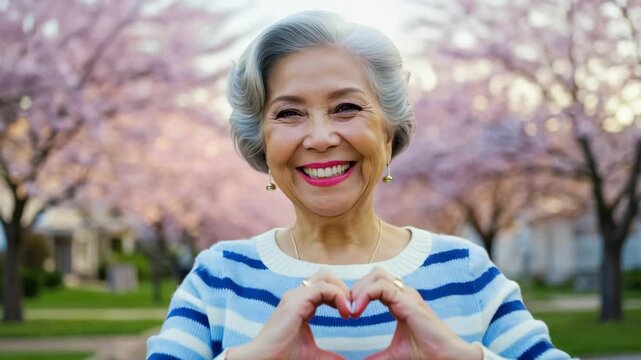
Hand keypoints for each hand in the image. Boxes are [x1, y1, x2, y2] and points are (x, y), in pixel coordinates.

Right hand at [227, 270, 349, 359]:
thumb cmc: (283, 357)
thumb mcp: (313, 354)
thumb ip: (329, 356)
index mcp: (301, 304)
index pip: (325, 287)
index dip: (341, 296)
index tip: (349, 315)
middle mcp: (297, 296)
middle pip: (326, 276)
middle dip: (342, 288)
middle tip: (351, 309)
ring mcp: (295, 296)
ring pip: (325, 277)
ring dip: (341, 290)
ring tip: (348, 310)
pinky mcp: (295, 301)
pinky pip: (323, 288)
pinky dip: (338, 296)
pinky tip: (344, 312)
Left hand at [351, 267, 482, 359]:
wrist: (447, 359)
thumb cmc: (427, 354)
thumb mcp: (394, 355)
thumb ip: (377, 357)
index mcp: (399, 301)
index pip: (375, 284)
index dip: (359, 294)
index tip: (348, 314)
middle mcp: (404, 294)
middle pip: (374, 274)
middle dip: (357, 287)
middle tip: (348, 309)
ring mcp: (407, 295)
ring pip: (378, 274)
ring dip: (360, 289)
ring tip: (352, 309)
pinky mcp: (409, 301)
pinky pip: (382, 287)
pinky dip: (366, 295)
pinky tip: (357, 311)